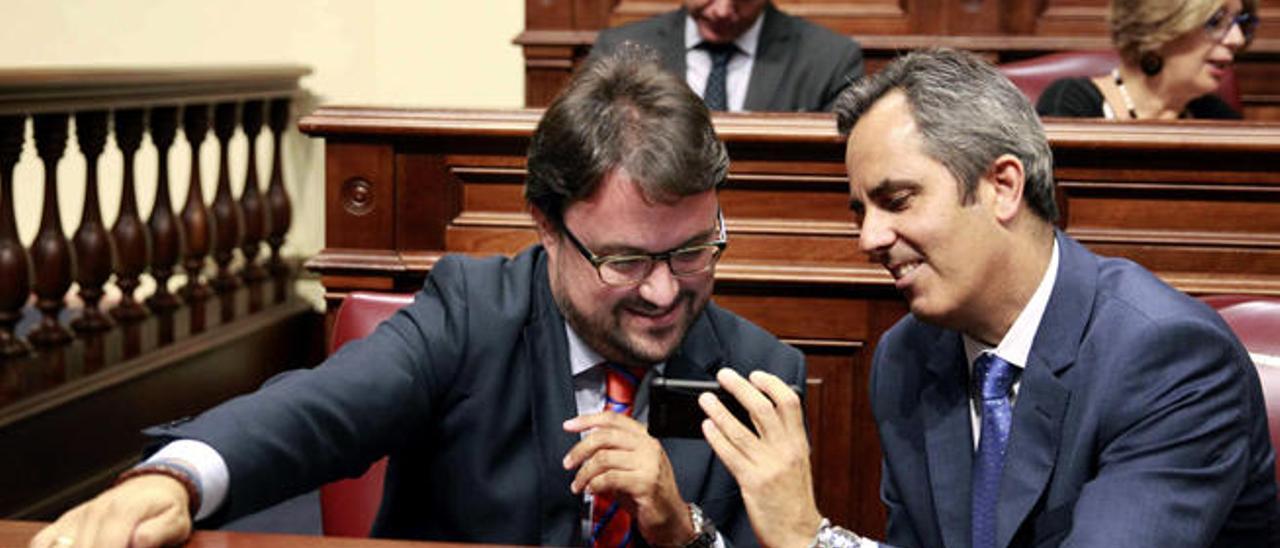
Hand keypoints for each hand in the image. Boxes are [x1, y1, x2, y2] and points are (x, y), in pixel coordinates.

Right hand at [29, 474, 191, 547]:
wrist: (152, 485)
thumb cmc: (165, 509)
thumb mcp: (175, 521)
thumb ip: (158, 533)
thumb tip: (137, 542)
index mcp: (122, 511)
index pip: (107, 547)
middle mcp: (94, 512)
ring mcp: (76, 517)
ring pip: (55, 547)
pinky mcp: (63, 523)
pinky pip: (41, 543)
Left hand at [563, 411, 694, 545]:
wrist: (671, 517)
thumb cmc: (649, 493)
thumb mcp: (630, 466)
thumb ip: (612, 453)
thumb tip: (583, 448)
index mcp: (645, 436)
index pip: (613, 418)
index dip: (587, 420)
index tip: (570, 426)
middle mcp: (648, 446)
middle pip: (605, 436)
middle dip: (580, 450)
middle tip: (568, 463)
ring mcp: (649, 463)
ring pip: (603, 458)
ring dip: (584, 473)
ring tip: (578, 484)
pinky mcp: (646, 483)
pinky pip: (610, 478)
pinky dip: (594, 484)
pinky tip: (591, 490)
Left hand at [699, 369, 821, 547]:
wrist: (798, 535)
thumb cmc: (795, 501)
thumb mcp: (797, 464)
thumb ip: (783, 440)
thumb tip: (759, 416)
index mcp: (799, 444)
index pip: (789, 402)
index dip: (771, 383)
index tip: (755, 375)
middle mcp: (785, 451)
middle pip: (762, 408)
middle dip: (740, 387)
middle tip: (724, 376)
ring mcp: (768, 466)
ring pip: (740, 429)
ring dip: (719, 410)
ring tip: (706, 399)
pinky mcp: (752, 482)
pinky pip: (729, 453)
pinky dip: (715, 437)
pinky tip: (706, 427)